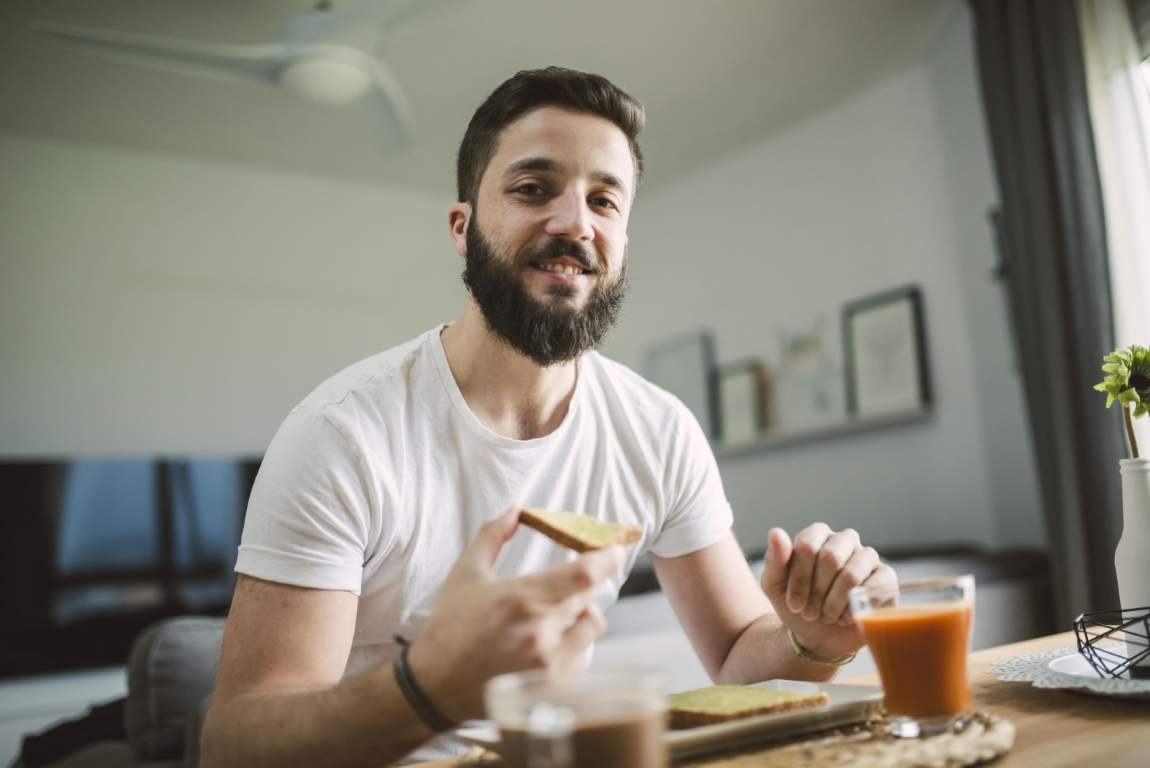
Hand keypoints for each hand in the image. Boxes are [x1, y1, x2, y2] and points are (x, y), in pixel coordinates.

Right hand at [407, 504, 623, 721]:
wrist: (435, 685)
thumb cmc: (450, 627)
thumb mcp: (466, 574)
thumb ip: (492, 536)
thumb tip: (514, 509)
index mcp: (521, 597)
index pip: (584, 574)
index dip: (606, 558)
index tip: (613, 550)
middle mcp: (540, 630)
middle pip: (589, 597)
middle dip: (584, 587)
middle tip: (572, 584)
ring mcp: (548, 661)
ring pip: (591, 626)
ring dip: (581, 616)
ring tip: (557, 616)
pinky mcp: (551, 686)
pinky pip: (583, 656)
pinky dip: (574, 645)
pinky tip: (550, 644)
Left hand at [761, 524, 895, 661]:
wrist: (817, 636)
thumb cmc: (796, 605)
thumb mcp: (775, 586)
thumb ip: (774, 560)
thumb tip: (776, 533)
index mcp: (817, 535)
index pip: (807, 546)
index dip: (799, 579)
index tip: (793, 603)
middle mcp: (844, 540)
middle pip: (830, 557)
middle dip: (816, 592)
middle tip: (810, 612)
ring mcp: (867, 557)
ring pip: (852, 574)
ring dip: (834, 603)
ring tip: (826, 615)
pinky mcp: (886, 578)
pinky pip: (875, 588)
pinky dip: (855, 609)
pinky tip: (845, 618)